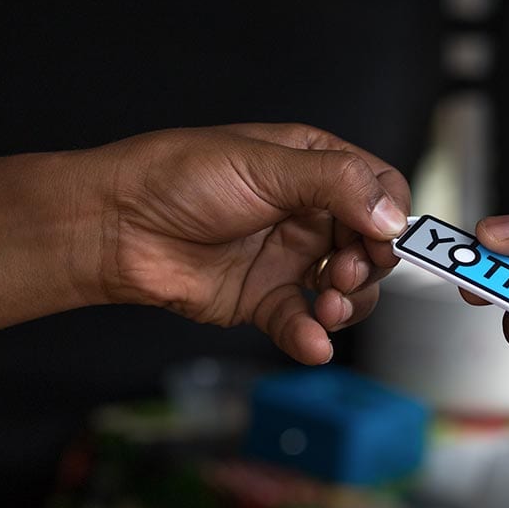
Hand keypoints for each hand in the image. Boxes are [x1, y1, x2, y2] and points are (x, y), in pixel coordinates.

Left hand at [90, 123, 409, 364]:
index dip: (391, 218)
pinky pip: (301, 322)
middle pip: (371, 246)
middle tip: (342, 274)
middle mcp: (307, 212)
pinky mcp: (262, 299)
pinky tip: (311, 342)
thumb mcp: (265, 166)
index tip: (383, 241)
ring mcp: (287, 257)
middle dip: (368, 266)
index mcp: (313, 165)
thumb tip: (393, 217)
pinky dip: (312, 336)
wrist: (115, 227)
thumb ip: (336, 185)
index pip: (381, 191)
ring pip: (345, 290)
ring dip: (347, 304)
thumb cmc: (178, 177)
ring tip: (328, 307)